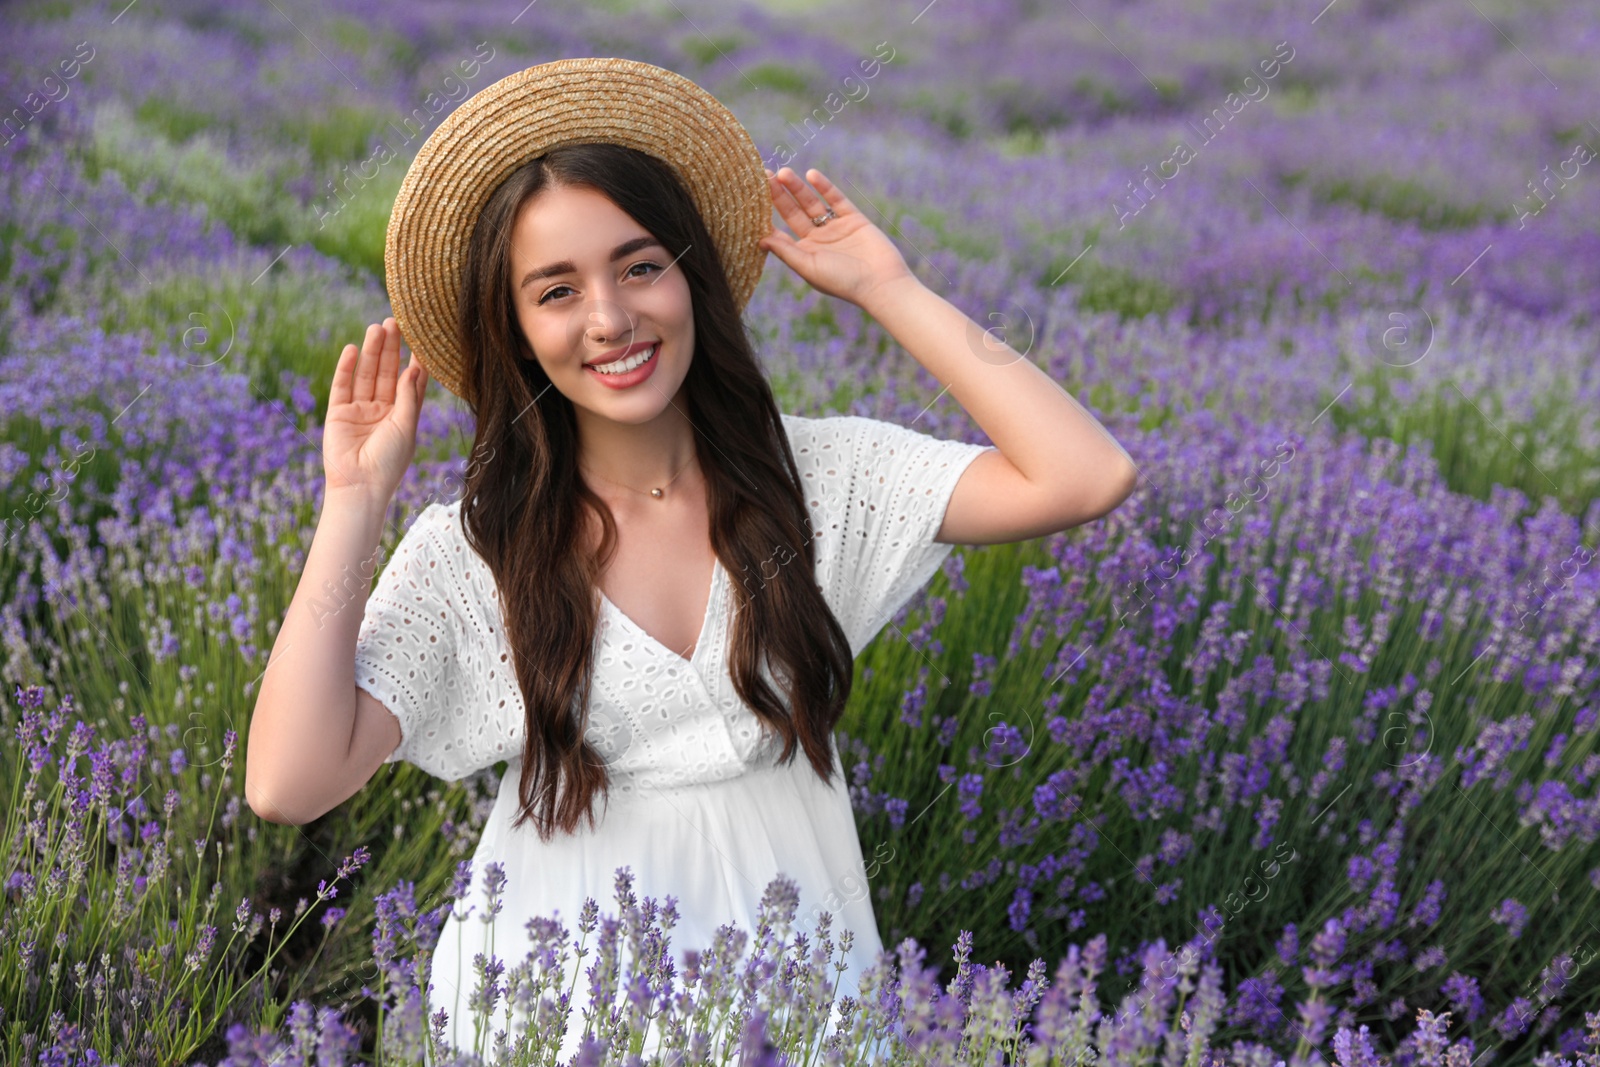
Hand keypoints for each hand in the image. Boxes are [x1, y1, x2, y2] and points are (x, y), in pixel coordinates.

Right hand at [323, 317, 427, 501]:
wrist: (359, 486)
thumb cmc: (389, 462)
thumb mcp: (405, 426)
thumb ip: (408, 396)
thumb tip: (415, 367)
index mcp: (403, 416)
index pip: (410, 382)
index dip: (415, 361)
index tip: (422, 339)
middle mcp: (382, 410)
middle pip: (388, 372)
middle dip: (392, 348)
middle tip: (396, 322)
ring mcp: (360, 410)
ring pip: (367, 374)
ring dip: (372, 351)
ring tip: (377, 327)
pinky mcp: (338, 413)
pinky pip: (343, 385)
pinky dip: (347, 367)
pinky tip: (354, 348)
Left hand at [759, 166, 915, 309]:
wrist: (881, 282)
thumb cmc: (842, 281)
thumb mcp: (808, 267)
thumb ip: (786, 251)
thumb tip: (760, 239)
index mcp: (804, 253)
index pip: (780, 231)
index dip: (766, 216)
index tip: (751, 200)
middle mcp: (818, 239)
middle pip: (793, 212)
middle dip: (779, 195)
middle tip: (764, 176)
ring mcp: (836, 227)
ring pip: (812, 203)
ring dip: (798, 188)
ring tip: (783, 173)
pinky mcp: (854, 218)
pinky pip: (836, 199)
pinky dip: (824, 186)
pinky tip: (811, 174)